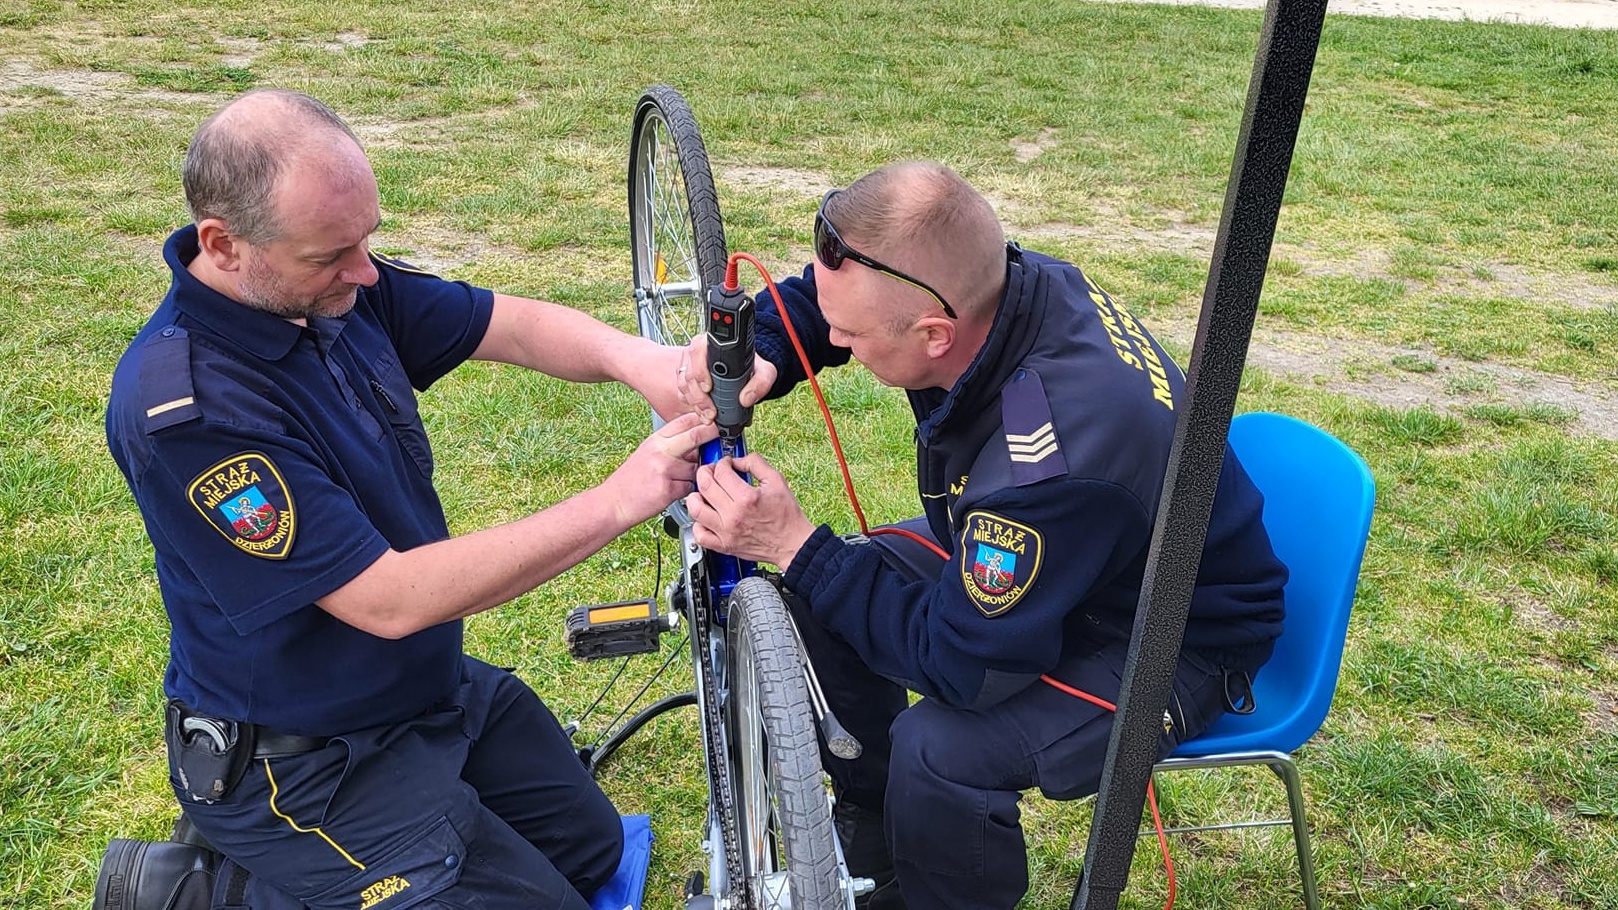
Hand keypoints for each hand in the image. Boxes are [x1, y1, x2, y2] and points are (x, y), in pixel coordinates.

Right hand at [603, 412, 718, 525]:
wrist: (615, 502)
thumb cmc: (632, 479)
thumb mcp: (649, 453)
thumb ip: (673, 445)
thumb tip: (699, 442)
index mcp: (656, 439)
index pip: (685, 420)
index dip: (704, 419)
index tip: (715, 422)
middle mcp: (660, 451)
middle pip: (696, 435)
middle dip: (713, 435)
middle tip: (722, 438)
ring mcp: (664, 469)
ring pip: (696, 466)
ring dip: (694, 474)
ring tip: (676, 479)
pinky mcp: (668, 488)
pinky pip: (690, 486)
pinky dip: (687, 490)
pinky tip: (672, 491)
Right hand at [675, 335, 777, 422]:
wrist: (748, 374)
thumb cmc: (754, 368)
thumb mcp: (765, 372)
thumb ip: (761, 383)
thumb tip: (746, 399)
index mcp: (714, 344)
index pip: (699, 351)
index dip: (701, 370)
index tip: (708, 388)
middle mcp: (700, 354)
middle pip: (690, 373)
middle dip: (699, 396)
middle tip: (711, 412)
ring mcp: (692, 367)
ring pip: (685, 385)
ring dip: (696, 404)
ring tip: (709, 416)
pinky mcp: (690, 380)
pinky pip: (684, 392)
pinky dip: (694, 405)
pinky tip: (704, 413)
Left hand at [685, 452, 814, 567]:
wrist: (793, 544)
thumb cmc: (787, 515)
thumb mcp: (777, 481)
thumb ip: (756, 464)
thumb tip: (738, 460)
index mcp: (747, 498)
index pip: (721, 472)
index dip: (722, 462)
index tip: (726, 464)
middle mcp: (734, 515)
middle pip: (704, 486)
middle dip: (705, 473)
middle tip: (712, 473)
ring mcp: (726, 532)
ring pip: (696, 510)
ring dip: (696, 496)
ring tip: (704, 493)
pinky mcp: (724, 546)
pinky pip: (700, 535)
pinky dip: (698, 524)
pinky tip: (706, 517)